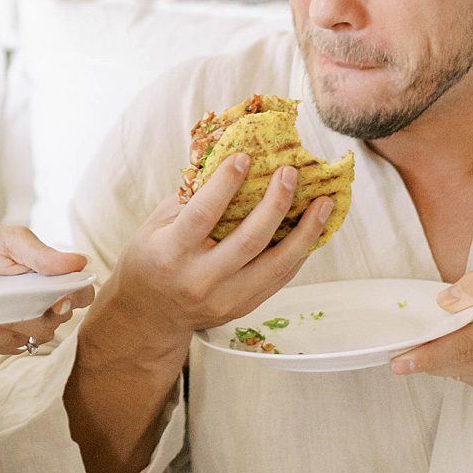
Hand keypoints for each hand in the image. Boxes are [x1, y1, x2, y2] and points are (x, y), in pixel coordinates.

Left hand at [0, 226, 92, 355]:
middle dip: (38, 312)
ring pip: (37, 336)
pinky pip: (11, 346)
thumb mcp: (9, 241)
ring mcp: (31, 324)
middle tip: (13, 298)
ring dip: (12, 320)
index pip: (84, 293)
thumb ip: (41, 252)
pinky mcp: (12, 341)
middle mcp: (49, 303)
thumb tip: (80, 262)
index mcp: (55, 276)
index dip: (77, 298)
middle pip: (62, 320)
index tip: (57, 300)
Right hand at [81, 152, 333, 376]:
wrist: (149, 315)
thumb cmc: (151, 258)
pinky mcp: (242, 308)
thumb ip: (191, 198)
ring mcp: (224, 299)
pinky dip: (298, 253)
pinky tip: (312, 231)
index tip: (245, 157)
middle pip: (249, 240)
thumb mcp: (156, 225)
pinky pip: (279, 279)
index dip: (225, 184)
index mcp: (171, 253)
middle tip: (291, 173)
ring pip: (275, 265)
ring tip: (323, 204)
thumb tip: (230, 161)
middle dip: (275, 203)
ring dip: (305, 232)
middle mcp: (199, 280)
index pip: (204, 215)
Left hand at [391, 263, 472, 403]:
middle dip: (425, 356)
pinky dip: (469, 367)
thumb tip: (445, 300)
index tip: (398, 360)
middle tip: (403, 348)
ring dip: (450, 358)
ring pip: (462, 374)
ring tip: (463, 335)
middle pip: (455, 364)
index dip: (426, 355)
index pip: (462, 347)